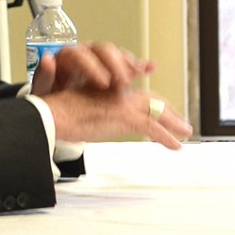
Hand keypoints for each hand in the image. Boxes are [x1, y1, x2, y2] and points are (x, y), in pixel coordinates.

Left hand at [31, 42, 155, 95]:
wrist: (56, 106)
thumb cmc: (49, 97)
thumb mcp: (42, 91)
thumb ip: (45, 76)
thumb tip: (47, 59)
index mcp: (66, 58)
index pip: (81, 55)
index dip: (94, 67)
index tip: (104, 82)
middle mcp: (84, 54)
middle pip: (102, 50)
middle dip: (115, 64)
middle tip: (124, 81)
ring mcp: (98, 61)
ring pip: (116, 55)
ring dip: (129, 63)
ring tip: (140, 74)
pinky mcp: (110, 69)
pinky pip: (126, 63)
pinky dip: (138, 65)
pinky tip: (150, 67)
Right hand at [42, 86, 192, 148]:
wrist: (49, 115)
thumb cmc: (56, 113)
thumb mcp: (77, 108)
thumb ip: (92, 111)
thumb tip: (98, 120)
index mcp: (106, 88)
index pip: (134, 92)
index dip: (150, 99)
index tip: (161, 105)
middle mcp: (117, 91)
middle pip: (150, 99)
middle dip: (167, 111)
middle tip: (179, 122)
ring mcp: (121, 101)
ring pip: (155, 110)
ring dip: (173, 123)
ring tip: (184, 132)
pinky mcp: (123, 115)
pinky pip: (151, 126)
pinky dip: (166, 137)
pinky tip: (175, 146)